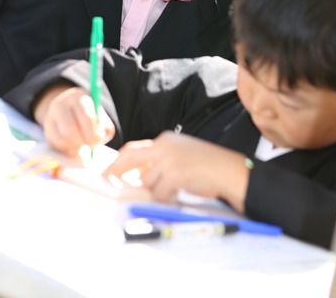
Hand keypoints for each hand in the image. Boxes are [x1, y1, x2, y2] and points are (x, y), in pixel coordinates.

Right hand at [32, 84, 114, 156]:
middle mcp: (62, 103)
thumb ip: (104, 129)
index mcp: (80, 97)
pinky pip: (56, 143)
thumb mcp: (102, 119)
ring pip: (61, 138)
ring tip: (82, 144)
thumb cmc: (92, 118)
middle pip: (69, 129)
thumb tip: (96, 140)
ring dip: (75, 146)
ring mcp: (51, 115)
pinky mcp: (47, 128)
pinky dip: (67, 149)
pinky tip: (74, 146)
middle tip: (89, 145)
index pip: (86, 117)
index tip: (97, 139)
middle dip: (82, 141)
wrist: (71, 110)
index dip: (93, 133)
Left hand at [102, 132, 250, 211]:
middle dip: (116, 170)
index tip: (109, 171)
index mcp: (165, 139)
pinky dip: (167, 196)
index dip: (119, 161)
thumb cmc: (207, 164)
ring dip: (156, 189)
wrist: (228, 170)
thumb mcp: (180, 154)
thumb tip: (138, 176)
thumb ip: (160, 160)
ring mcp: (169, 160)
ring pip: (147, 181)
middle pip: (130, 157)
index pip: (133, 148)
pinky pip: (160, 192)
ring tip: (174, 188)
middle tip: (107, 181)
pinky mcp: (174, 174)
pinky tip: (180, 191)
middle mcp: (164, 146)